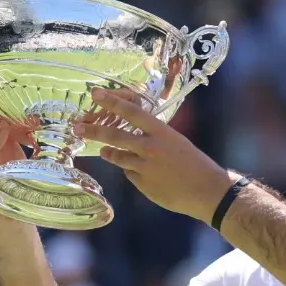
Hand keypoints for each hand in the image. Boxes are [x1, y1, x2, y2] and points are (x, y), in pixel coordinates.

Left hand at [84, 88, 234, 220]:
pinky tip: (145, 174)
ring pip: (117, 157)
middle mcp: (151, 148)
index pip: (133, 113)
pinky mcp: (142, 184)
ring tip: (104, 151)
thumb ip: (155, 138)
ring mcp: (145, 168)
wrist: (208, 191)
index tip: (96, 93)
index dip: (113, 102)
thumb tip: (136, 136)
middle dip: (93, 131)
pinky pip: (130, 174)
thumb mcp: (177, 142)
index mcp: (162, 133)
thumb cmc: (197, 164)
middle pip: (115, 136)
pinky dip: (132, 171)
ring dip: (109, 153)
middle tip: (77, 127)